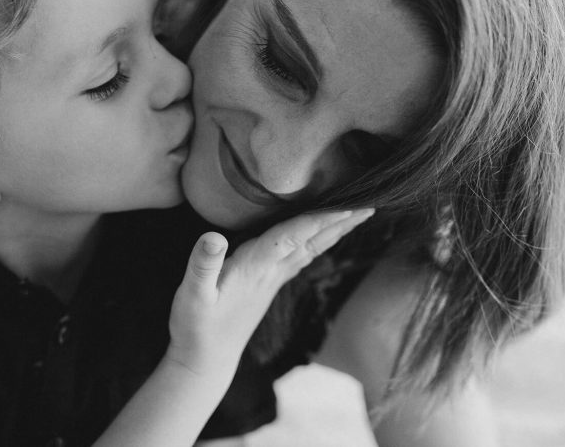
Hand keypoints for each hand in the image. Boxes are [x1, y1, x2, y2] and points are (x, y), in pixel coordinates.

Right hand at [166, 208, 373, 377]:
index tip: (349, 204)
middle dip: (341, 222)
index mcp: (256, 267)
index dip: (321, 219)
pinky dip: (318, 240)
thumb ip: (203, 265)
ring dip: (335, 230)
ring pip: (311, 248)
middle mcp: (272, 271)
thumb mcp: (192, 294)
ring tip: (359, 215)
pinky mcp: (269, 284)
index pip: (295, 236)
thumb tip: (213, 236)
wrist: (205, 361)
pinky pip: (302, 256)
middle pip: (314, 240)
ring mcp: (273, 279)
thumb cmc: (196, 326)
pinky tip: (324, 236)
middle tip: (372, 204)